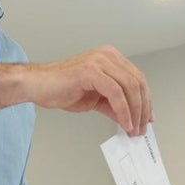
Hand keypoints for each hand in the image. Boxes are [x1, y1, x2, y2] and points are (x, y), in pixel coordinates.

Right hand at [27, 46, 151, 135]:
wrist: (37, 86)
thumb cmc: (61, 89)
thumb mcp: (96, 99)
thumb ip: (114, 106)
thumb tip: (129, 118)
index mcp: (110, 59)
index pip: (137, 79)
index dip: (145, 101)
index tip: (147, 119)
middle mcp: (107, 56)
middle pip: (137, 82)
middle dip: (143, 109)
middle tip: (141, 128)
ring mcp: (100, 61)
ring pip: (130, 87)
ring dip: (135, 112)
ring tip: (133, 129)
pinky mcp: (91, 71)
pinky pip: (116, 93)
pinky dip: (123, 111)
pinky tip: (124, 123)